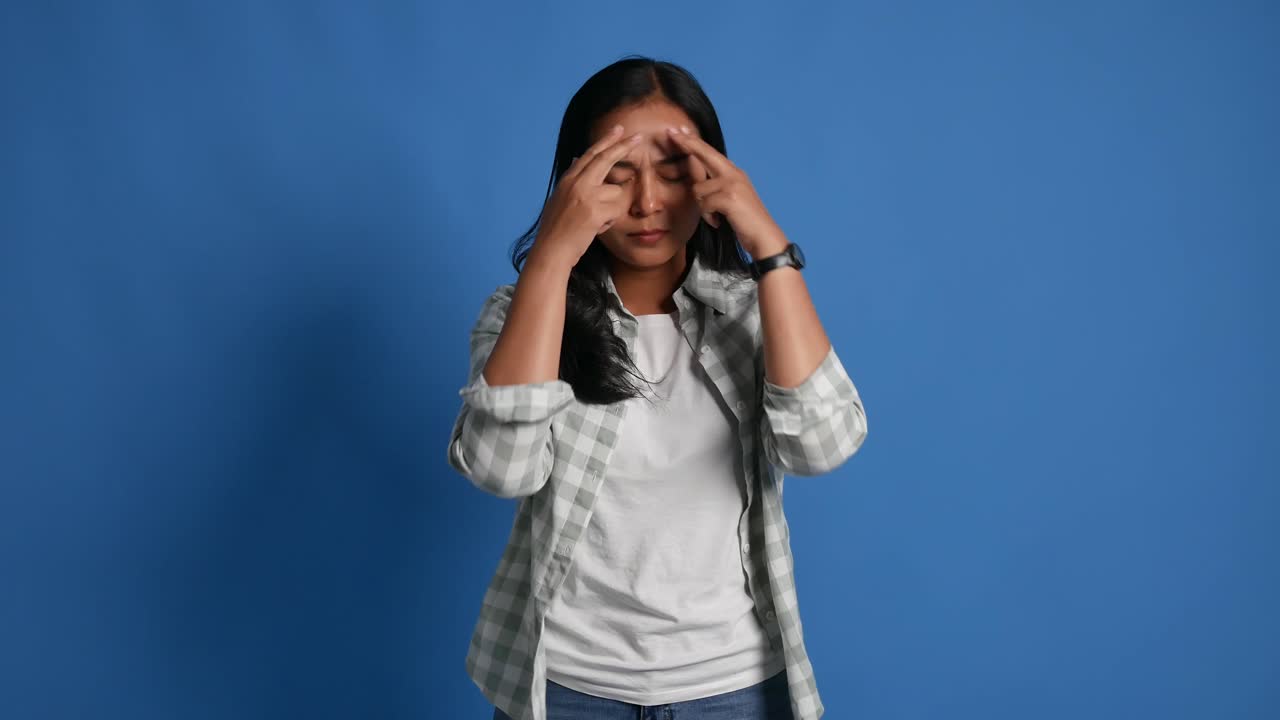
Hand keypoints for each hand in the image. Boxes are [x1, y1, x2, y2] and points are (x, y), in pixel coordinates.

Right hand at [529, 125, 644, 267]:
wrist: (551, 250)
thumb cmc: (557, 230)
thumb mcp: (560, 199)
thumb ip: (572, 180)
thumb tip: (578, 159)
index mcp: (568, 180)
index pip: (590, 154)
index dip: (605, 141)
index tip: (618, 130)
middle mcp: (576, 183)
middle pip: (604, 159)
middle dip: (622, 146)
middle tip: (637, 137)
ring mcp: (585, 196)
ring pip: (615, 192)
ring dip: (611, 209)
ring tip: (595, 222)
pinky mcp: (594, 211)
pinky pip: (616, 211)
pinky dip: (609, 222)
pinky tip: (596, 229)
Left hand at [666, 125, 789, 258]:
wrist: (763, 237)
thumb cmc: (745, 221)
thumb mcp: (730, 199)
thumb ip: (717, 187)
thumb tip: (697, 183)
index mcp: (734, 173)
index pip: (710, 153)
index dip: (694, 142)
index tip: (680, 132)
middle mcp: (734, 174)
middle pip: (705, 154)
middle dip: (688, 143)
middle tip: (671, 133)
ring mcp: (733, 184)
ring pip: (698, 190)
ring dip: (703, 208)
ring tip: (716, 217)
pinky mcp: (730, 197)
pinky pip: (704, 204)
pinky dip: (708, 217)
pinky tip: (719, 222)